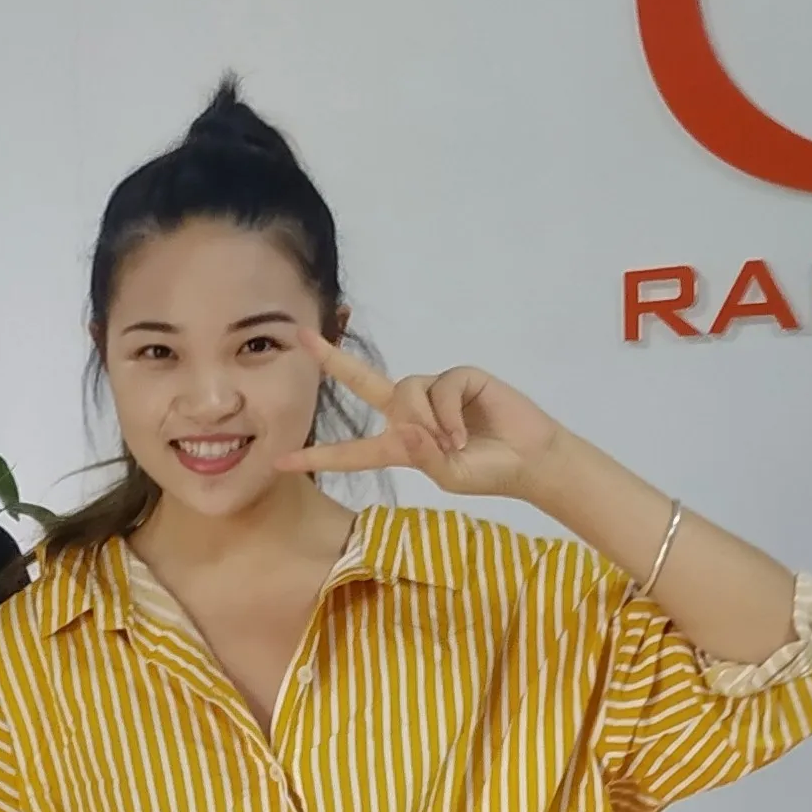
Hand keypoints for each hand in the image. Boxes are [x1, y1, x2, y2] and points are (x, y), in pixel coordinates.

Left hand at [281, 337, 568, 501]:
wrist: (530, 460)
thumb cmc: (488, 472)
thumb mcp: (449, 476)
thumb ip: (423, 457)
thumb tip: (405, 428)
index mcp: (400, 444)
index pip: (352, 451)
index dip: (318, 457)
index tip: (281, 461)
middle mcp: (410, 412)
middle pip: (363, 382)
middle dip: (332, 359)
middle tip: (299, 335)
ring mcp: (434, 392)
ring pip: (406, 392)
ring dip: (426, 421)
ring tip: (452, 444)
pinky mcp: (459, 377)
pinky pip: (439, 389)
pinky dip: (449, 414)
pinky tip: (465, 432)